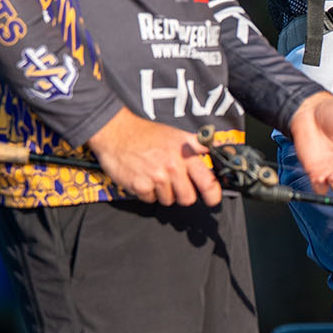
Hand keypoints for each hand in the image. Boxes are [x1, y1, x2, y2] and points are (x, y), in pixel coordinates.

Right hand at [86, 108, 222, 204]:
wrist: (117, 132)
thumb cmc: (147, 134)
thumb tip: (215, 150)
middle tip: (175, 185)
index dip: (213, 195)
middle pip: (187, 198)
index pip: (207, 181)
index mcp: (186, 154)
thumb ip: (197, 145)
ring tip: (155, 176)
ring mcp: (156, 177)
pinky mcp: (140, 186)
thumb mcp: (177, 135)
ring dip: (163, 193)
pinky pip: (150, 199)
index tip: (212, 199)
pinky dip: (147, 192)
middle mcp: (173, 167)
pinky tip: (143, 178)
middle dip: (183, 195)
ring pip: (168, 200)